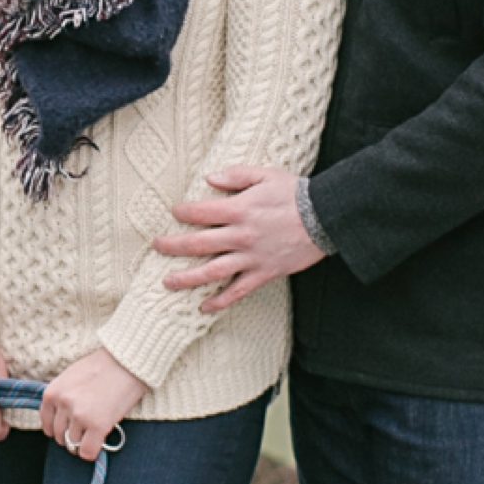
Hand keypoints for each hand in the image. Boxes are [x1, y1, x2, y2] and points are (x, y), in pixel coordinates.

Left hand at [40, 347, 145, 462]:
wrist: (127, 362)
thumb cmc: (103, 366)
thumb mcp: (72, 376)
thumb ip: (63, 396)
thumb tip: (62, 420)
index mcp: (53, 392)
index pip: (46, 424)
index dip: (59, 429)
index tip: (70, 429)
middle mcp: (63, 404)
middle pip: (59, 436)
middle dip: (71, 436)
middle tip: (86, 431)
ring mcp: (79, 415)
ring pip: (73, 444)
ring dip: (83, 443)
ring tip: (95, 434)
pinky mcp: (97, 425)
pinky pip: (87, 452)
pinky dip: (92, 452)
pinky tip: (100, 444)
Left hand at [154, 166, 323, 313]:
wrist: (326, 217)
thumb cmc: (295, 193)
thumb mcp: (265, 175)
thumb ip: (236, 175)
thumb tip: (209, 179)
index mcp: (239, 209)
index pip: (200, 212)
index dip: (182, 212)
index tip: (174, 212)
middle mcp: (240, 236)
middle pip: (198, 244)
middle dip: (173, 246)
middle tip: (157, 246)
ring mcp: (251, 257)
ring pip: (212, 272)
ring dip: (187, 279)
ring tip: (168, 282)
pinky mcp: (264, 273)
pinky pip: (238, 291)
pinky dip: (220, 301)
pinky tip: (204, 307)